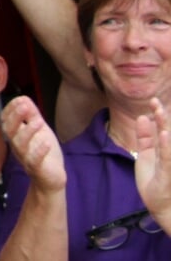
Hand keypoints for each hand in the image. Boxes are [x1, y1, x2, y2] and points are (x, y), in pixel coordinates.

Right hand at [2, 96, 65, 192]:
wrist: (51, 178)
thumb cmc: (44, 152)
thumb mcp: (40, 130)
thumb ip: (32, 115)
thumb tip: (24, 98)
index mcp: (16, 135)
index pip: (6, 120)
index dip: (11, 109)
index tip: (21, 100)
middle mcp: (17, 146)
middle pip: (9, 131)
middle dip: (15, 117)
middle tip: (25, 106)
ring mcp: (26, 157)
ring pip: (21, 145)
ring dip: (28, 132)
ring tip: (39, 121)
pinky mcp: (37, 169)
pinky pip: (34, 160)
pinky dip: (40, 151)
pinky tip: (47, 142)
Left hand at [137, 99, 170, 219]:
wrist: (162, 208)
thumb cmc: (156, 183)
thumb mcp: (146, 156)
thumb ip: (145, 138)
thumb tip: (142, 116)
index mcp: (165, 149)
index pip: (163, 129)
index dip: (159, 115)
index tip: (153, 100)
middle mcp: (169, 155)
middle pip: (167, 133)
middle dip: (162, 117)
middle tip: (155, 101)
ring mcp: (170, 164)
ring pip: (169, 143)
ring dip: (165, 127)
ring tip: (159, 112)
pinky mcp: (168, 174)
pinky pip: (168, 159)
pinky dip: (166, 146)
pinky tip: (163, 135)